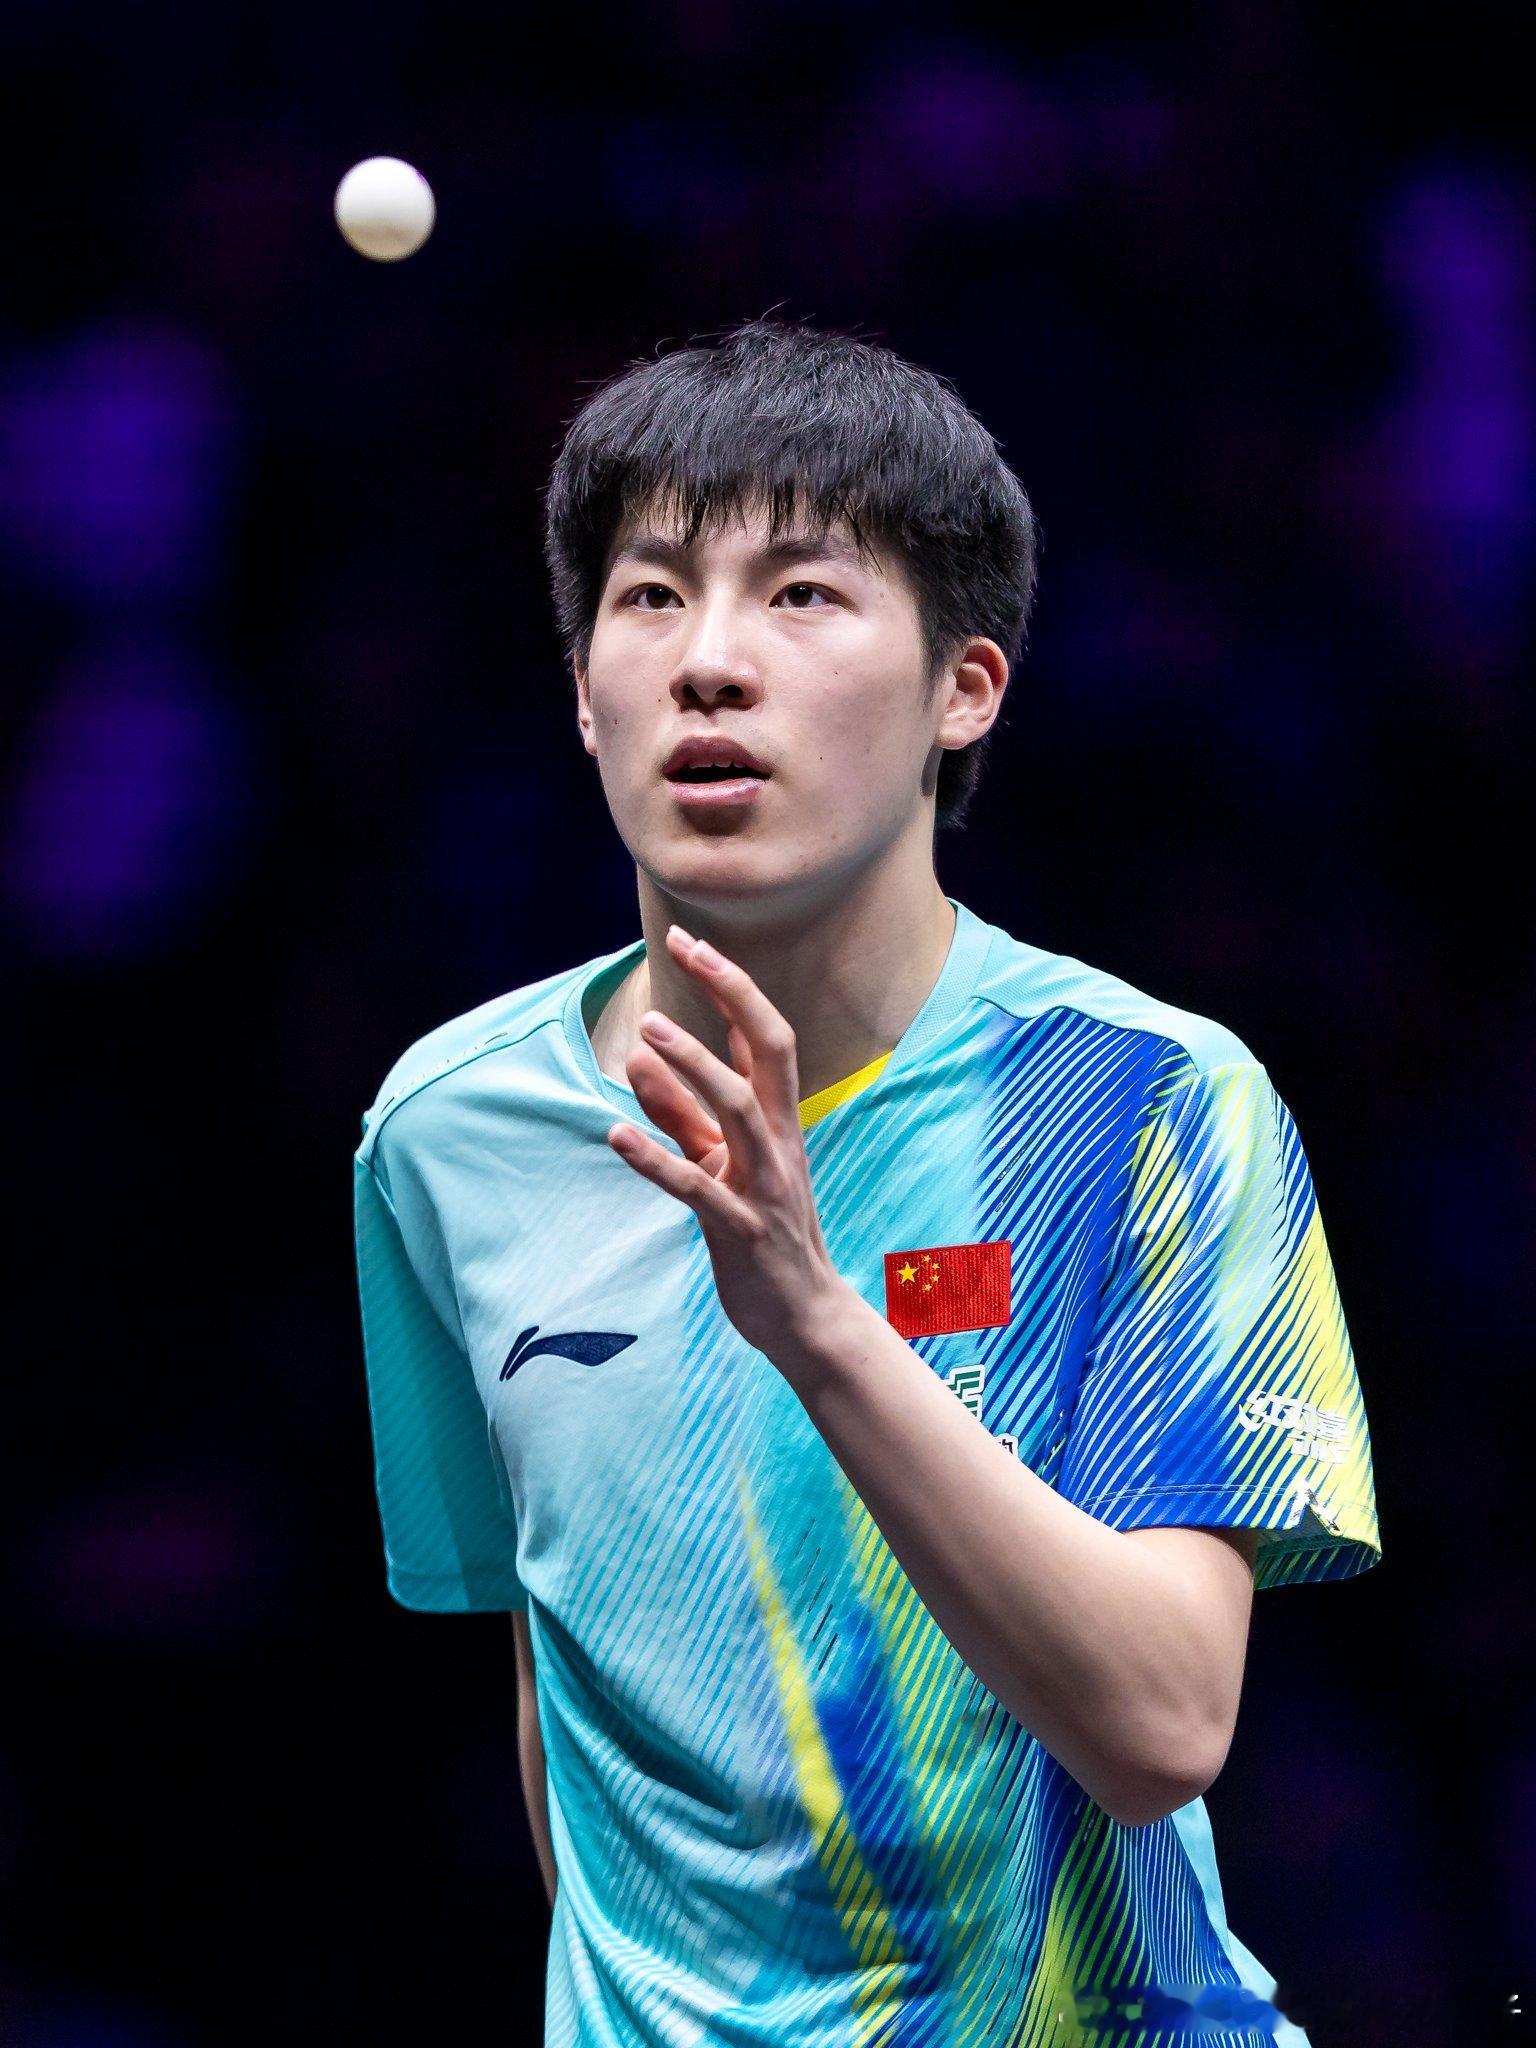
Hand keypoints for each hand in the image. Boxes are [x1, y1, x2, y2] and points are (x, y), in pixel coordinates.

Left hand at [606, 923, 848, 1365]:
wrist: (804, 1314)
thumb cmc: (761, 1229)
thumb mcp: (719, 1161)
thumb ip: (680, 1112)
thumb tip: (640, 1057)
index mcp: (779, 1119)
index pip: (764, 1035)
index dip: (731, 984)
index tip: (688, 940)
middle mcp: (780, 1141)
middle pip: (769, 1050)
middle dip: (732, 994)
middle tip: (686, 948)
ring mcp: (765, 1184)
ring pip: (738, 1109)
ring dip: (694, 1068)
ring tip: (649, 1033)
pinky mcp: (740, 1230)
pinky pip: (697, 1188)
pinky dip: (656, 1160)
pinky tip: (615, 1138)